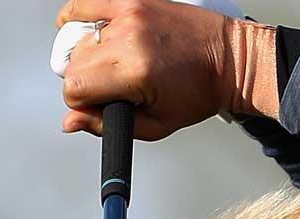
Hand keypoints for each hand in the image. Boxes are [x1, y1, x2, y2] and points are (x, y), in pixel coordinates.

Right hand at [56, 0, 244, 140]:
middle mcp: (129, 39)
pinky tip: (86, 30)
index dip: (82, 103)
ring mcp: (129, 15)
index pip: (75, 88)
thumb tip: (70, 122)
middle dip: (86, 81)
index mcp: (135, 72)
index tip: (100, 103)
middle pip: (73, 65)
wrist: (229, 58)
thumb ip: (108, 125)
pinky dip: (76, 18)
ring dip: (88, 55)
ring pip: (77, 39)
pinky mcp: (131, 0)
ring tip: (113, 62)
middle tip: (112, 86)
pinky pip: (83, 4)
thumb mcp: (157, 124)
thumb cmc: (199, 92)